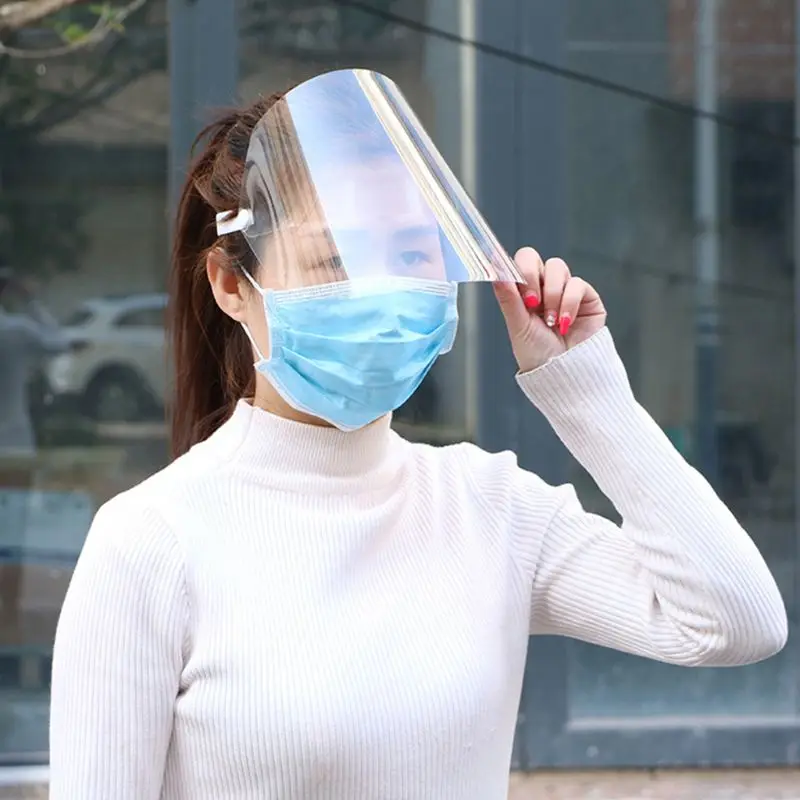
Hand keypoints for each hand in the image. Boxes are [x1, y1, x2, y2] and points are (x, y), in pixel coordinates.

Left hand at [493, 247, 606, 372]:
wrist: (565, 373)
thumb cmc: (538, 353)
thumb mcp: (517, 325)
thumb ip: (508, 297)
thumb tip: (494, 271)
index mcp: (523, 292)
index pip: (516, 264)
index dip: (516, 270)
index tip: (516, 289)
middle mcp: (542, 286)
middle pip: (533, 257)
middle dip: (531, 277)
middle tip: (532, 303)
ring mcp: (564, 289)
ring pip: (557, 267)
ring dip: (551, 294)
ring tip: (551, 321)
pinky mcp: (586, 297)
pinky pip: (577, 284)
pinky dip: (569, 303)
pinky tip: (565, 323)